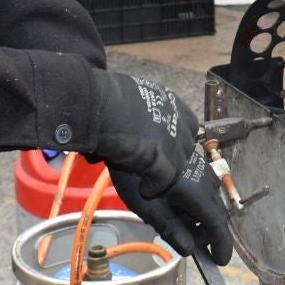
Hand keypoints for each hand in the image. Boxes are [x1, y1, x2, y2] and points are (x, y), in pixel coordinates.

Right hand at [91, 72, 196, 194]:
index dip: (177, 138)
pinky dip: (154, 186)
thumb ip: (139, 111)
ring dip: (165, 174)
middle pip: (185, 146)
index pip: (188, 125)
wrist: (95, 104)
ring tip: (150, 179)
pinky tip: (144, 188)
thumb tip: (128, 124)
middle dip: (173, 156)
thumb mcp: (132, 95)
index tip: (164, 146)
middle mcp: (175, 119)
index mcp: (169, 101)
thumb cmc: (103, 96)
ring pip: (178, 166)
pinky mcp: (161, 159)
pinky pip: (164, 180)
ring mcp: (171, 140)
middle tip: (156, 163)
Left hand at [111, 148, 233, 264]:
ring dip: (199, 211)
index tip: (220, 260)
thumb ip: (172, 229)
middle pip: (215, 210)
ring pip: (208, 194)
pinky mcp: (192, 154)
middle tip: (193, 242)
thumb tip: (190, 249)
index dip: (221, 245)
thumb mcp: (148, 208)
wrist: (128, 131)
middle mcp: (204, 178)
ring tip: (179, 217)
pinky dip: (194, 194)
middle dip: (207, 231)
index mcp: (196, 194)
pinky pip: (200, 179)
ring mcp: (200, 164)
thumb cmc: (133, 172)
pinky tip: (175, 194)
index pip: (217, 225)